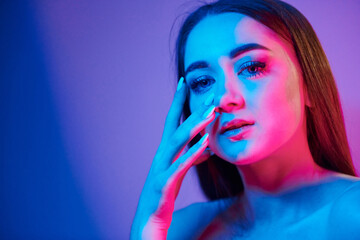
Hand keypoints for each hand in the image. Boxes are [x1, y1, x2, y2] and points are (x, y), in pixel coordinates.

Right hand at [130, 77, 214, 239]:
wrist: (149, 221)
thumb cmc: (164, 197)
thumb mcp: (179, 172)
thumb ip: (193, 158)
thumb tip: (210, 148)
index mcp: (165, 152)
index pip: (171, 121)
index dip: (178, 101)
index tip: (185, 82)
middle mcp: (161, 156)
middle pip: (175, 125)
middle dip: (189, 106)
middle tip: (206, 90)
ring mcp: (161, 168)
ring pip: (177, 141)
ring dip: (194, 125)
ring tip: (211, 111)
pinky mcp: (164, 184)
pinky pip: (180, 166)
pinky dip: (193, 153)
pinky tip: (206, 144)